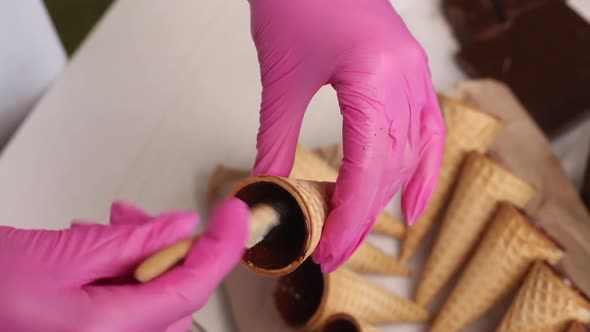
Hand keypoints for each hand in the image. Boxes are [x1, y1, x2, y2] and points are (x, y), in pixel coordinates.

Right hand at [0, 198, 249, 331]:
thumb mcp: (62, 252)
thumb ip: (131, 241)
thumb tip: (183, 228)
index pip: (191, 288)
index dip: (222, 248)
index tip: (234, 215)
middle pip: (175, 294)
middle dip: (167, 249)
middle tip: (138, 217)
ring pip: (154, 298)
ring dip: (141, 258)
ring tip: (106, 227)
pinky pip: (130, 306)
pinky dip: (123, 274)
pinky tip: (96, 248)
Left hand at [250, 0, 444, 271]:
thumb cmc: (294, 1)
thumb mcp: (281, 80)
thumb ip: (276, 142)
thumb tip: (266, 191)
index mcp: (375, 77)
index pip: (369, 168)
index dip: (349, 217)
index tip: (327, 250)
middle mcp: (407, 78)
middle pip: (393, 167)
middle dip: (362, 216)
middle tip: (333, 250)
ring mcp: (416, 74)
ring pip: (411, 154)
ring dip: (385, 198)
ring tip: (358, 230)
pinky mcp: (412, 73)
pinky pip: (428, 131)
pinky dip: (423, 170)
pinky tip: (414, 202)